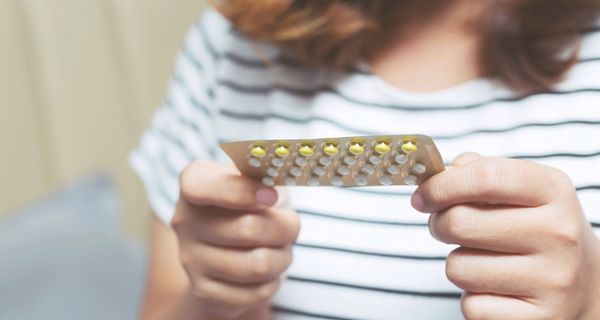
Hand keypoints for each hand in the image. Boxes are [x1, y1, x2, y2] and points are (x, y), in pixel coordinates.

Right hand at [171, 161, 299, 318]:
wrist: (235, 247)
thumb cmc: (255, 203)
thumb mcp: (260, 177)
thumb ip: (267, 167)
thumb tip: (279, 162)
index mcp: (194, 183)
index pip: (202, 186)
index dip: (241, 191)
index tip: (271, 196)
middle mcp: (184, 220)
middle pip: (248, 229)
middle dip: (285, 228)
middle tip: (290, 226)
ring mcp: (190, 259)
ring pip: (257, 265)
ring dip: (283, 257)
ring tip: (281, 248)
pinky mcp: (203, 290)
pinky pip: (256, 292)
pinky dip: (274, 281)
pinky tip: (267, 270)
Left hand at [412, 153, 599, 319]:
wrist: (585, 284)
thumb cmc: (536, 229)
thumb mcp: (523, 190)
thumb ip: (478, 172)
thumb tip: (438, 177)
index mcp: (552, 191)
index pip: (486, 177)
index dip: (442, 185)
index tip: (422, 196)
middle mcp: (558, 234)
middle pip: (460, 223)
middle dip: (440, 225)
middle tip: (447, 227)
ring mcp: (551, 279)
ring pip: (458, 267)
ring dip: (458, 264)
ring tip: (483, 261)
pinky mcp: (537, 319)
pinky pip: (471, 305)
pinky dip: (473, 299)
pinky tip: (497, 289)